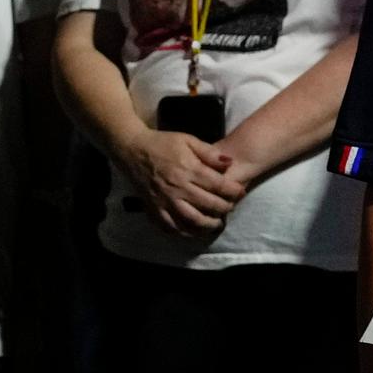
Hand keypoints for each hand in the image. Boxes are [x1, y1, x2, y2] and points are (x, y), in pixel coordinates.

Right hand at [120, 121, 244, 235]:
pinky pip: (170, 226)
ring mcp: (165, 200)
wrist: (132, 150)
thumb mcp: (188, 140)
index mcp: (188, 169)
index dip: (233, 191)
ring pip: (191, 220)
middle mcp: (178, 187)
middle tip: (230, 207)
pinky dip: (184, 232)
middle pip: (208, 205)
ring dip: (207, 225)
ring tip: (216, 224)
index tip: (240, 192)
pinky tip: (193, 231)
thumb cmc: (162, 143)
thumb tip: (230, 163)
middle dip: (224, 208)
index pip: (218, 185)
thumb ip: (209, 153)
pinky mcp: (154, 208)